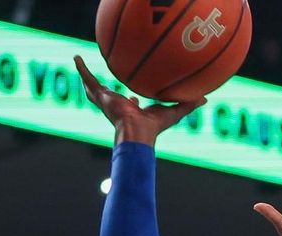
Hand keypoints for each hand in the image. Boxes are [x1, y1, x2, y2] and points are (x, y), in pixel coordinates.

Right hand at [74, 56, 204, 145]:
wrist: (137, 132)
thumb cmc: (154, 127)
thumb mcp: (174, 112)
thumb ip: (188, 105)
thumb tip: (205, 99)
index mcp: (132, 112)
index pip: (131, 106)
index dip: (133, 102)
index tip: (135, 99)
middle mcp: (118, 107)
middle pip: (109, 98)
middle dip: (106, 93)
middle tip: (103, 87)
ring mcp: (108, 102)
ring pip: (94, 88)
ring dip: (87, 79)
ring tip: (80, 66)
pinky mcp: (102, 97)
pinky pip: (88, 80)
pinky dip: (82, 70)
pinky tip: (76, 58)